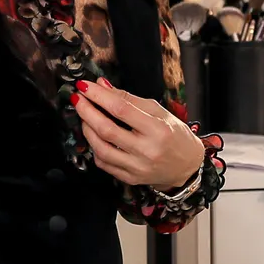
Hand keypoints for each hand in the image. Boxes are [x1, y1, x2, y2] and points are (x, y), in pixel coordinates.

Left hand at [74, 78, 202, 190]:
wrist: (186, 166)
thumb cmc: (174, 135)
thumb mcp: (158, 111)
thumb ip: (129, 99)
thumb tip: (103, 85)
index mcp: (158, 130)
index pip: (121, 109)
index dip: (99, 96)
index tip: (85, 86)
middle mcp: (147, 151)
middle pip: (107, 129)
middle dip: (87, 111)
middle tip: (77, 98)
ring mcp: (138, 168)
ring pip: (101, 148)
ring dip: (86, 129)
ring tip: (84, 115)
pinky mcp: (131, 179)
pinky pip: (104, 163)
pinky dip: (94, 147)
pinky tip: (94, 135)